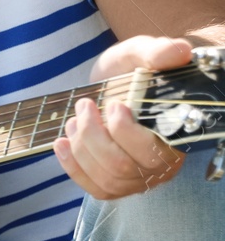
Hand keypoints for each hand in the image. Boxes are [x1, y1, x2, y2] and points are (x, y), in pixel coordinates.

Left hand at [53, 35, 189, 199]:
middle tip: (84, 106)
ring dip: (81, 147)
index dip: (125, 131)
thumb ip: (158, 52)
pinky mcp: (118, 183)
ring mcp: (140, 178)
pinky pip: (96, 189)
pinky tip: (61, 143)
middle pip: (121, 166)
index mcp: (178, 135)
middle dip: (93, 135)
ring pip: (106, 178)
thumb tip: (179, 51)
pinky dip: (72, 167)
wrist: (121, 81)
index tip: (113, 103)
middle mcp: (163, 164)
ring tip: (74, 120)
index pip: (152, 150)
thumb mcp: (143, 54)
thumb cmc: (135, 69)